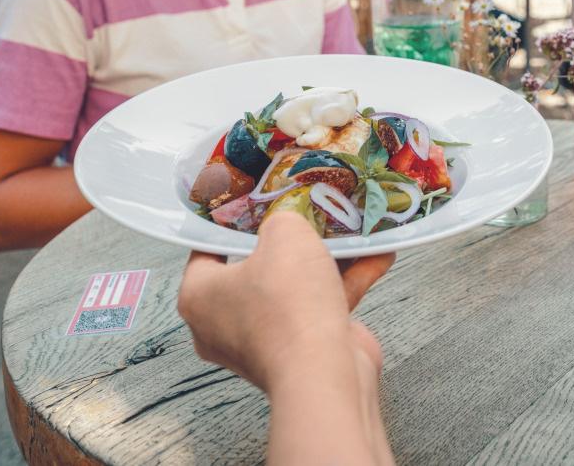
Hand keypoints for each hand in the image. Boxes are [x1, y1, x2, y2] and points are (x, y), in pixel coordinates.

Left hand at [177, 211, 393, 392]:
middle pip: (257, 268)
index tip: (258, 202)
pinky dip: (344, 283)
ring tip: (352, 231)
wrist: (324, 371)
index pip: (208, 249)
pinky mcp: (299, 349)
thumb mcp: (285, 235)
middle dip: (290, 242)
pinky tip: (374, 256)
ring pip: (294, 288)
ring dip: (327, 260)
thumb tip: (287, 222)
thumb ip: (282, 218)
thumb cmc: (288, 305)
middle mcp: (223, 323)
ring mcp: (263, 340)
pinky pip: (319, 307)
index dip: (234, 221)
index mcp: (199, 296)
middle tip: (308, 214)